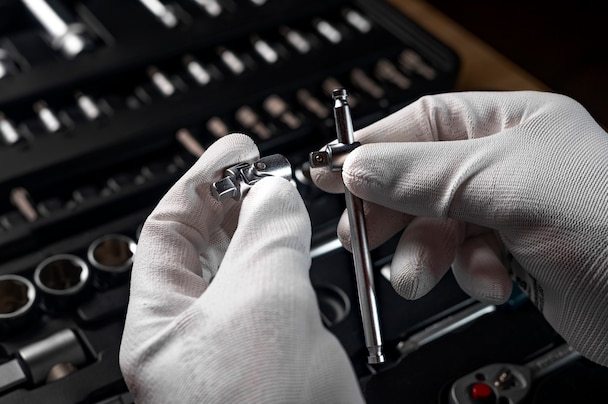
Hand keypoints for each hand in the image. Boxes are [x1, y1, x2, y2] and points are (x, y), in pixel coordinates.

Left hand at [120, 134, 362, 402]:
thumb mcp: (265, 304)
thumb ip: (267, 237)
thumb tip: (272, 193)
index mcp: (161, 326)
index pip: (171, 230)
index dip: (203, 181)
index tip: (235, 150)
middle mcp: (192, 343)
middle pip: (205, 252)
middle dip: (234, 203)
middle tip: (266, 169)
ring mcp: (233, 357)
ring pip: (244, 277)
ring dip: (267, 235)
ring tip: (289, 203)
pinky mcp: (273, 370)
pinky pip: (275, 305)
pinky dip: (291, 273)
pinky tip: (306, 259)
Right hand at [311, 91, 607, 369]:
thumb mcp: (505, 185)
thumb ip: (421, 174)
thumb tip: (358, 166)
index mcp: (509, 125)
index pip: (421, 125)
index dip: (372, 148)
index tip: (332, 171)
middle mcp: (504, 165)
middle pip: (417, 180)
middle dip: (391, 211)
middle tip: (362, 234)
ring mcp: (505, 211)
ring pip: (432, 227)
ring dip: (423, 254)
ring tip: (422, 272)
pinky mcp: (508, 254)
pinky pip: (458, 260)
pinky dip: (465, 274)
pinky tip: (491, 279)